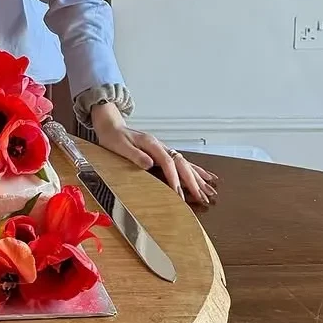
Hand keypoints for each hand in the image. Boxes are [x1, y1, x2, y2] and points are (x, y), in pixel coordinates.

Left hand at [91, 102, 218, 205]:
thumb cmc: (113, 137)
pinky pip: (182, 162)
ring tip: (211, 189)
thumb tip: (150, 163)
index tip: (180, 194)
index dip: (175, 179)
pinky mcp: (162, 153)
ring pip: (185, 163)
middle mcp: (161, 145)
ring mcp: (163, 149)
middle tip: (203, 197)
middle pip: (182, 163)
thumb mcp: (119, 146)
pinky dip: (195, 170)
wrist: (111, 126)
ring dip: (198, 177)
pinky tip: (205, 176)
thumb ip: (134, 155)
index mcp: (151, 144)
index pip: (168, 163)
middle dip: (193, 181)